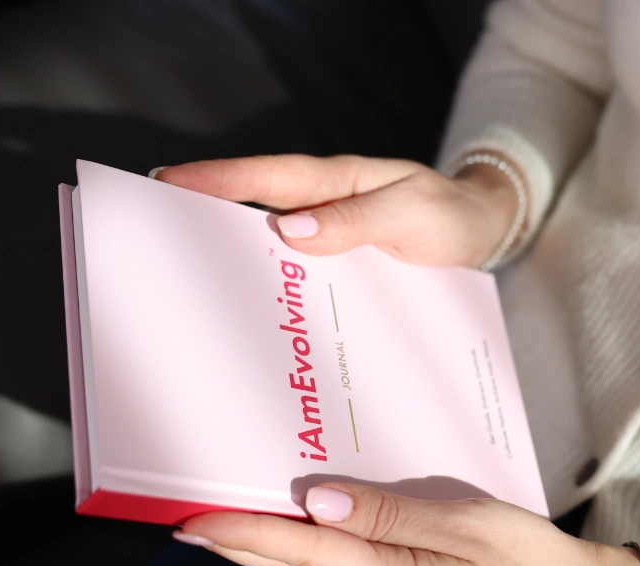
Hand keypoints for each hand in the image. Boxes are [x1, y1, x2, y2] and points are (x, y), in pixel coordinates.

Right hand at [152, 154, 523, 267]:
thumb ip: (357, 222)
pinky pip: (303, 277)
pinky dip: (279, 288)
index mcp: (338, 184)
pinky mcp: (346, 269)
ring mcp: (334, 239)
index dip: (216, 180)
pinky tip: (261, 313)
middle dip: (206, 219)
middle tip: (155, 238)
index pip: (268, 178)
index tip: (165, 182)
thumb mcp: (412, 215)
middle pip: (256, 211)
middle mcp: (328, 210)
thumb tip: (291, 231)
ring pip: (275, 248)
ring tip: (193, 286)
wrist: (484, 233)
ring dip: (238, 262)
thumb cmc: (451, 217)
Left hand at [174, 484, 639, 565]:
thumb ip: (387, 513)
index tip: (192, 522)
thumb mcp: (462, 521)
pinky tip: (300, 531)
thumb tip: (316, 502)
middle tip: (189, 523)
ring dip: (266, 551)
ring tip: (228, 525)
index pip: (302, 553)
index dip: (243, 535)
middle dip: (238, 547)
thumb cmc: (523, 554)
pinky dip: (304, 553)